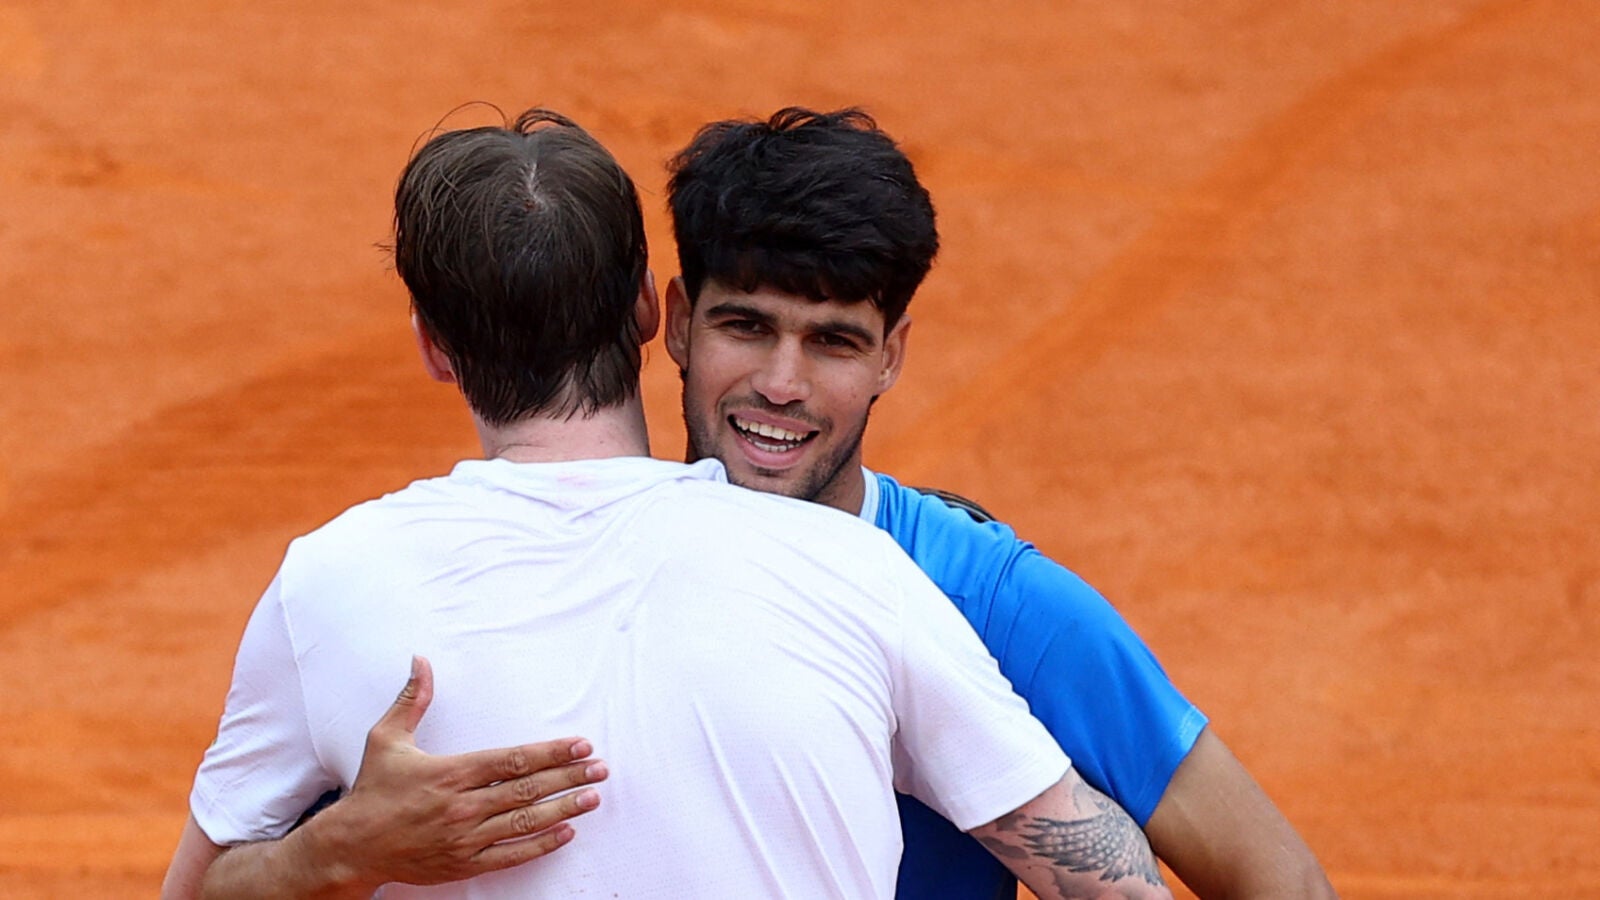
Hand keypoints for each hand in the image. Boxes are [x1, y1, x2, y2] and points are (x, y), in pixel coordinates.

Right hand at [298, 656, 607, 890]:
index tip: (580, 745)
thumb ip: (412, 700)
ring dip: (563, 808)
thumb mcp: (387, 739)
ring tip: (592, 797)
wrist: (351, 847)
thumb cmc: (372, 791)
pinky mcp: (464, 863)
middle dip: (568, 776)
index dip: (551, 752)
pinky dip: (540, 845)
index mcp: (450, 772)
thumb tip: (420, 661)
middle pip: (527, 789)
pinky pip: (510, 855)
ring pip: (524, 821)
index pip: (513, 760)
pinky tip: (565, 832)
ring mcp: (465, 838)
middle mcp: (462, 806)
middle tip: (600, 769)